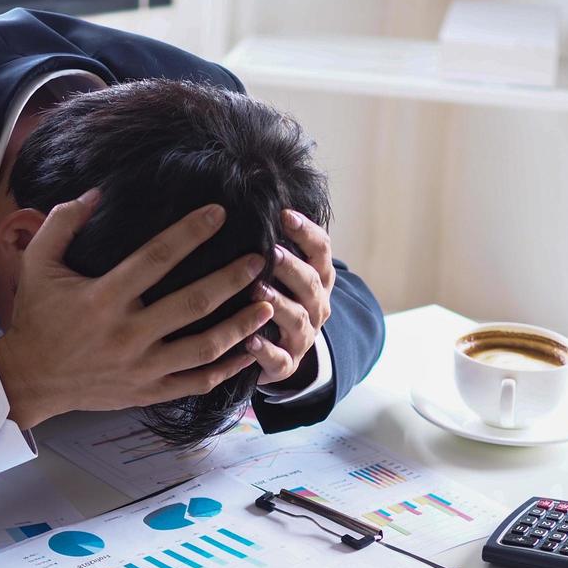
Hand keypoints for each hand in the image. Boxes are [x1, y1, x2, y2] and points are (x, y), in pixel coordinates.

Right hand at [0, 192, 273, 427]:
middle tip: (259, 260)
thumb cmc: (36, 317)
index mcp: (103, 298)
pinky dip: (227, 369)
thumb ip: (62, 223)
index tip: (219, 213)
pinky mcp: (147, 391)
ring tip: (268, 305)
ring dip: (240, 326)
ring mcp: (140, 367)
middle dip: (231, 279)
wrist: (28, 380)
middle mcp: (127, 333)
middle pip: (192, 303)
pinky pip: (196, 383)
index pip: (157, 257)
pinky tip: (251, 352)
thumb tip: (96, 192)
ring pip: (203, 348)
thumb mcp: (36, 263)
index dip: (191, 232)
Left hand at [248, 210, 335, 385]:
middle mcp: (316, 306)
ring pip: (298, 319)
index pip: (321, 251)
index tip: (285, 215)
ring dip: (278, 304)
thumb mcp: (282, 272)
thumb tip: (247, 203)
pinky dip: (266, 351)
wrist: (284, 352)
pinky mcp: (286, 364)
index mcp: (318, 279)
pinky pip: (280, 359)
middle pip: (311, 283)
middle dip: (291, 267)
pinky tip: (248, 341)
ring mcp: (304, 336)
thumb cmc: (277, 299)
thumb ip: (274, 244)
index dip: (306, 232)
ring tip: (257, 291)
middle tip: (270, 251)